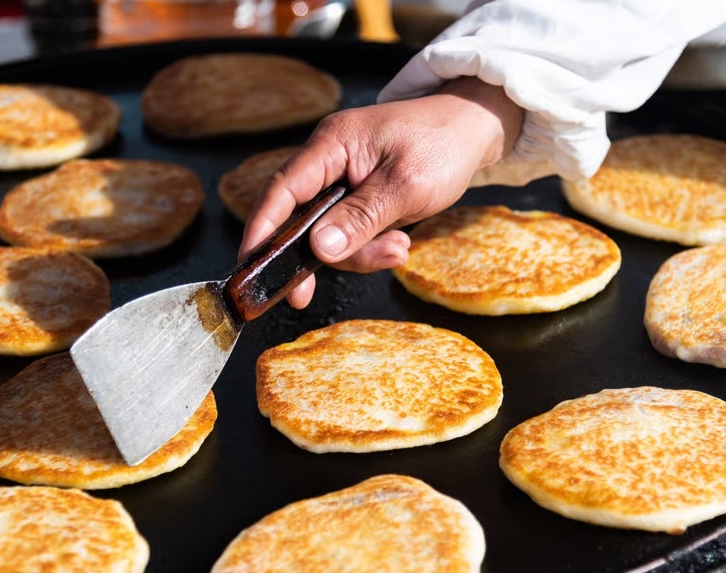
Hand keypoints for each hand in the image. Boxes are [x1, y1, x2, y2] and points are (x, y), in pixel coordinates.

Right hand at [238, 77, 522, 308]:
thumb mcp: (406, 186)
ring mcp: (342, 183)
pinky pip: (349, 235)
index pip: (282, 189)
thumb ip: (361, 218)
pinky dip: (371, 247)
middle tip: (321, 288)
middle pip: (302, 220)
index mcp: (331, 145)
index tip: (250, 265)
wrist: (475, 129)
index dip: (262, 228)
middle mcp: (329, 163)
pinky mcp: (357, 200)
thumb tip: (318, 249)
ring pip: (328, 235)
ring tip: (400, 247)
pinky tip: (399, 243)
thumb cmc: (443, 144)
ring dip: (360, 252)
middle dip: (324, 254)